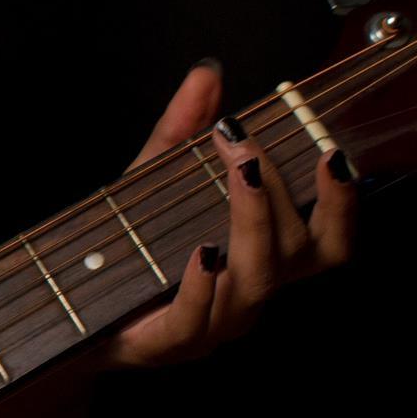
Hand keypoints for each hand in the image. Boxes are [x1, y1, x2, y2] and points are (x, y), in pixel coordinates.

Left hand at [88, 59, 356, 372]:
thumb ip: (182, 128)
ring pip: (258, 281)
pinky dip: (204, 285)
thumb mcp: (155, 177)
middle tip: (248, 144)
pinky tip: (202, 251)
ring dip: (253, 220)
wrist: (73, 310)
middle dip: (279, 191)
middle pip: (298, 252)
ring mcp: (215, 324)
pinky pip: (198, 320)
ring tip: (238, 172)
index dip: (344, 202)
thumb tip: (207, 73)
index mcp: (263, 259)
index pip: (330, 241)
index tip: (332, 150)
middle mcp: (251, 294)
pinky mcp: (169, 344)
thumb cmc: (128, 245)